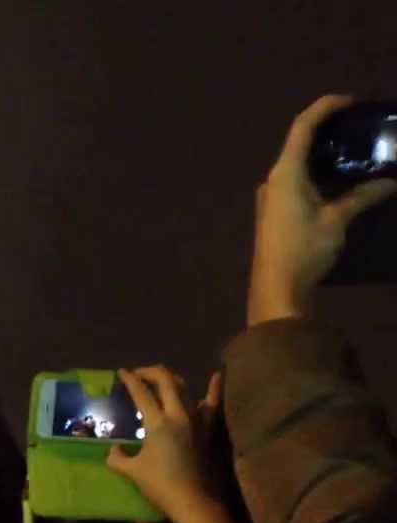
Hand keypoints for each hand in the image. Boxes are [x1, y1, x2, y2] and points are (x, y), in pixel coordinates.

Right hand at [106, 367, 219, 519]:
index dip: (129, 380)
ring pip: (185, 388)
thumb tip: (114, 450)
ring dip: (171, 379)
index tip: (121, 372)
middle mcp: (178, 414)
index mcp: (157, 423)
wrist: (193, 501)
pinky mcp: (209, 429)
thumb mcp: (132, 471)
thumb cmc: (160, 485)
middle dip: (150, 372)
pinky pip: (213, 404)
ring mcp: (197, 420)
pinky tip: (216, 376)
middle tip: (139, 374)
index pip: (141, 393)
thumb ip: (117, 458)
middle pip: (165, 381)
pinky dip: (214, 389)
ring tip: (161, 379)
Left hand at [249, 95, 396, 324]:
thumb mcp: (337, 220)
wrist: (276, 288)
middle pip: (299, 143)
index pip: (302, 127)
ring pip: (298, 163)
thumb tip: (390, 182)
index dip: (324, 107)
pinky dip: (318, 171)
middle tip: (358, 126)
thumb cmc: (304, 249)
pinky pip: (297, 180)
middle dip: (327, 130)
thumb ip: (362, 196)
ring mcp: (272, 195)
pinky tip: (340, 177)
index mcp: (285, 173)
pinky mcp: (275, 209)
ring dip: (323, 153)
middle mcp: (274, 178)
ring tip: (354, 149)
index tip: (349, 101)